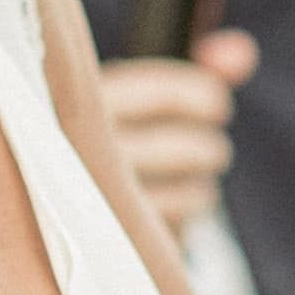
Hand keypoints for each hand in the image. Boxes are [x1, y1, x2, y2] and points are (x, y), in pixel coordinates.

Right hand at [100, 33, 253, 238]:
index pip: (162, 93)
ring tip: (194, 184)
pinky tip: (174, 211)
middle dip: (209, 149)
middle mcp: (87, 154)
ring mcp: (103, 204)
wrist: (50, 213)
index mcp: (83, 105)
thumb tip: (243, 51)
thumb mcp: (139, 100)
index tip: (216, 104)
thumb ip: (196, 71)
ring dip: (203, 188)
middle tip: (212, 151)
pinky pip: (179, 230)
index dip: (202, 96)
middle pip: (183, 149)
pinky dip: (186, 217)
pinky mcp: (121, 243)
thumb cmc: (108, 139)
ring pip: (191, 194)